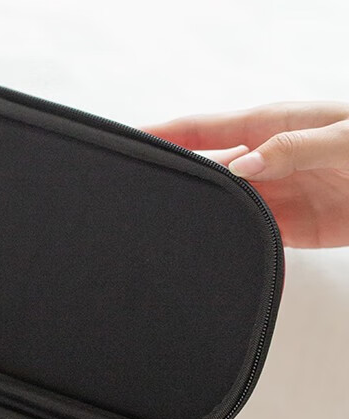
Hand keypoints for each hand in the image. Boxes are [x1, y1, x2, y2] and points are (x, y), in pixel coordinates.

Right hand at [144, 102, 348, 247]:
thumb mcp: (342, 138)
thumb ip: (290, 148)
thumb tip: (238, 167)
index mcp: (269, 126)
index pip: (201, 128)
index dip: (162, 133)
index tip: (127, 141)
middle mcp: (264, 160)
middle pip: (204, 171)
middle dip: (173, 181)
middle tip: (137, 197)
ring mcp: (274, 194)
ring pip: (222, 208)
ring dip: (201, 220)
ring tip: (166, 234)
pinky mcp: (290, 228)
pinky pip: (251, 240)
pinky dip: (233, 249)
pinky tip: (214, 257)